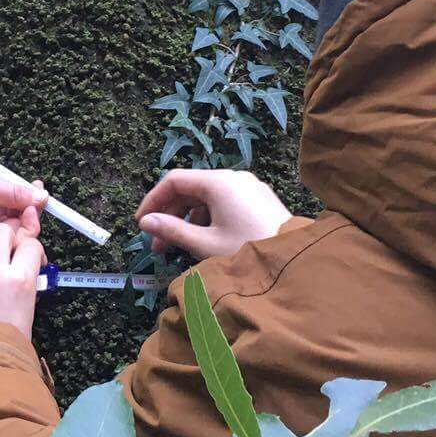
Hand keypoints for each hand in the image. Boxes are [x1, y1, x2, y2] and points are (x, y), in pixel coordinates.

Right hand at [0, 156, 46, 238]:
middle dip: (33, 212)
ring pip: (14, 224)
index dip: (34, 223)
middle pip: (19, 233)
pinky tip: (20, 190)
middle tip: (37, 188)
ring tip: (30, 185)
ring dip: (25, 206)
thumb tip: (41, 198)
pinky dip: (14, 204)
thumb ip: (12, 193)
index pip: (18, 240)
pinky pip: (5, 217)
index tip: (39, 200)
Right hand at [136, 169, 289, 261]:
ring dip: (187, 220)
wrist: (295, 259)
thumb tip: (145, 222)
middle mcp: (233, 177)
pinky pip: (223, 203)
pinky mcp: (258, 200)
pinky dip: (207, 219)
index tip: (140, 223)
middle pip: (190, 189)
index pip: (174, 180)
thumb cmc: (247, 249)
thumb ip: (172, 230)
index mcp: (218, 182)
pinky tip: (203, 241)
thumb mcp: (205, 244)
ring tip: (177, 248)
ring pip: (207, 197)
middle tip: (157, 245)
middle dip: (170, 215)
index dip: (153, 200)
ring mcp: (248, 187)